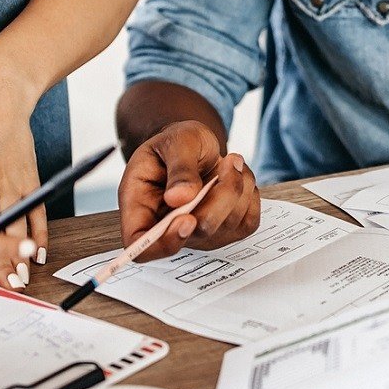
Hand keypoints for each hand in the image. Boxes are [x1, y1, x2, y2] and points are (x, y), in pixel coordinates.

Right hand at [118, 121, 259, 260]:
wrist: (195, 145)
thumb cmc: (177, 143)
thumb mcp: (174, 142)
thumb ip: (178, 169)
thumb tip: (179, 198)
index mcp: (139, 207)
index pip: (142, 246)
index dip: (165, 242)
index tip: (188, 219)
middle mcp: (167, 228)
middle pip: (196, 234)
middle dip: (219, 198)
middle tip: (228, 162)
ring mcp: (198, 233)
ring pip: (227, 227)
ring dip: (237, 188)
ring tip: (230, 162)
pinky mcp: (225, 231)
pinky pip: (247, 222)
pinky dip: (250, 195)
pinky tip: (237, 177)